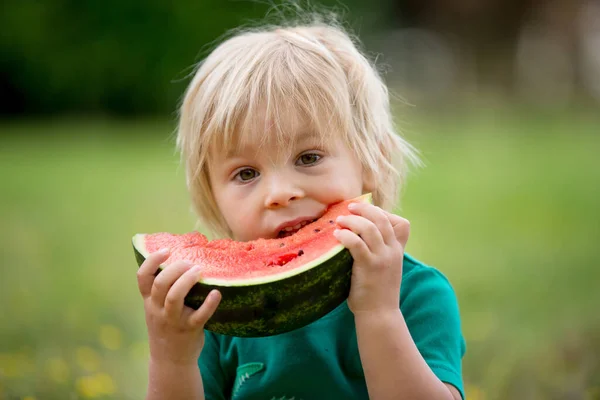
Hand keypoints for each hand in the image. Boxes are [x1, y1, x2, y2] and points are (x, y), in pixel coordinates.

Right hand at [137, 248, 220, 365]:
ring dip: (187, 280)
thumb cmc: (167, 328)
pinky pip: (200, 315)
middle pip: (160, 284)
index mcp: (150, 302)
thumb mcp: (157, 309)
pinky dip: (209, 304)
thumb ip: (162, 291)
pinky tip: (217, 293)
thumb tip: (181, 260)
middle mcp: (158, 310)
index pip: (142, 278)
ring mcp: (173, 320)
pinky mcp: (190, 329)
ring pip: (174, 297)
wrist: (170, 361)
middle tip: (190, 263)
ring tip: (199, 270)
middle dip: (175, 269)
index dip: (152, 261)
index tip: (166, 250)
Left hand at [333, 203, 409, 314]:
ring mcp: (382, 258)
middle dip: (365, 209)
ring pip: (369, 228)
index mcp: (398, 250)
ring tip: (339, 220)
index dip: (383, 213)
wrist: (380, 314)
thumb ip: (380, 251)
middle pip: (382, 219)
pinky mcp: (369, 266)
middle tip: (350, 207)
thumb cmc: (378, 291)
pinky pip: (357, 244)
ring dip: (352, 220)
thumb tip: (359, 234)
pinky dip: (346, 235)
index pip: (401, 223)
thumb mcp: (386, 267)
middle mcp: (393, 251)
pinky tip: (337, 235)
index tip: (367, 212)